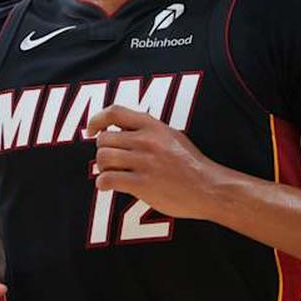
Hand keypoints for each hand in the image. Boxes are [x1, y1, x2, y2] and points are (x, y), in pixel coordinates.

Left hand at [86, 105, 224, 219]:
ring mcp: (145, 162)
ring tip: (111, 173)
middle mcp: (147, 140)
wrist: (209, 187)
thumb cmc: (190, 164)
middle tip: (110, 162)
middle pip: (104, 139)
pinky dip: (102, 183)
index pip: (115, 112)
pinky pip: (108, 179)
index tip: (91, 131)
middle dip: (102, 151)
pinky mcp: (143, 184)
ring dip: (102, 168)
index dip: (97, 120)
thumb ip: (148, 131)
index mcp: (154, 126)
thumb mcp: (172, 136)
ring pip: (103, 158)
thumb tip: (121, 130)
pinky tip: (107, 186)